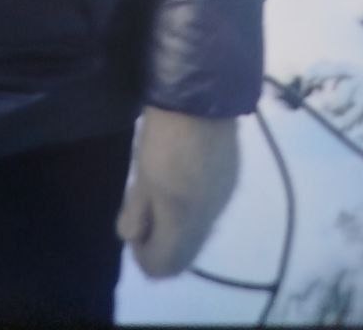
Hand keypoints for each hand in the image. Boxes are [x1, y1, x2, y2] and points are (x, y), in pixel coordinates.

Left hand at [117, 106, 237, 278]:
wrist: (204, 96)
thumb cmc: (164, 135)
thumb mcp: (142, 172)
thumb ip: (137, 210)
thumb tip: (132, 238)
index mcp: (184, 221)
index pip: (165, 266)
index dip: (144, 256)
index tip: (132, 229)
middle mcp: (209, 218)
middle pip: (183, 253)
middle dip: (160, 241)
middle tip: (141, 210)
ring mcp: (223, 199)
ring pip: (197, 231)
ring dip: (176, 224)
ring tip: (158, 190)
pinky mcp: (230, 180)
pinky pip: (208, 210)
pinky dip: (191, 207)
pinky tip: (180, 177)